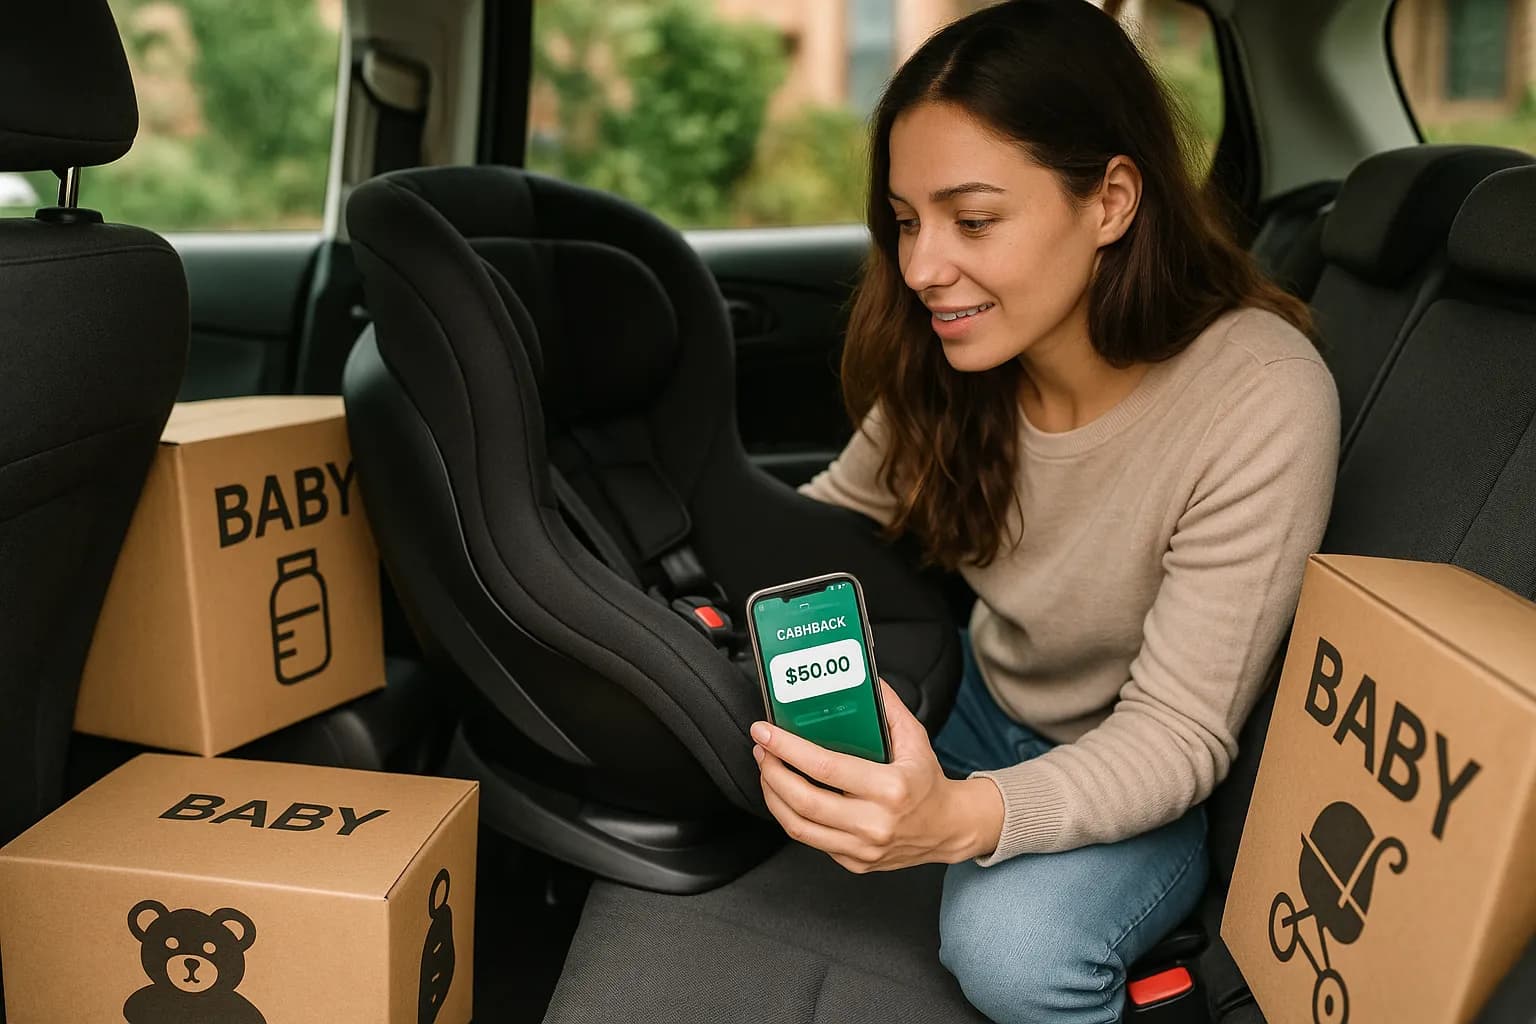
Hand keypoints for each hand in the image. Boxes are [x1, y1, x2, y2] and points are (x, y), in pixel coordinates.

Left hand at [752, 680, 1003, 871]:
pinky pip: (810, 839)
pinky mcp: (854, 862)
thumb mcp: (915, 739)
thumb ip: (889, 707)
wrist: (947, 828)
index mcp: (890, 789)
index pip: (826, 768)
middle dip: (772, 772)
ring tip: (767, 770)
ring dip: (773, 795)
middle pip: (804, 801)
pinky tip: (785, 795)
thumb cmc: (927, 782)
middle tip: (762, 750)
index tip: (766, 732)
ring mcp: (863, 848)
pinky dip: (790, 815)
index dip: (789, 749)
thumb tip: (865, 679)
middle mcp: (875, 823)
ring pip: (799, 826)